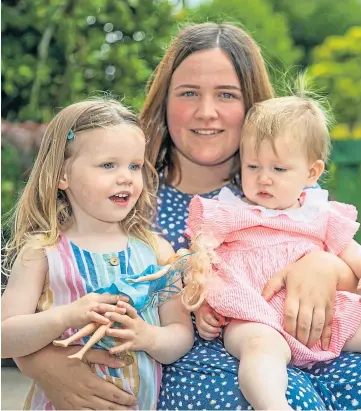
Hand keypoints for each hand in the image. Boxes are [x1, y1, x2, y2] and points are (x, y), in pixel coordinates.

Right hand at [15, 344, 136, 409]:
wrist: (39, 363)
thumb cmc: (63, 354)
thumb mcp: (85, 352)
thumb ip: (104, 357)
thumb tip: (123, 362)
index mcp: (90, 382)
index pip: (113, 394)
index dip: (125, 399)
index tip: (134, 400)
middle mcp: (83, 396)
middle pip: (107, 407)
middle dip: (121, 409)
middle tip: (133, 410)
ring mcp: (73, 404)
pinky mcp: (64, 407)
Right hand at [62, 293, 127, 329]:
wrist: (65, 315)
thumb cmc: (78, 311)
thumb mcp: (89, 303)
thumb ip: (99, 303)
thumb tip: (110, 301)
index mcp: (95, 296)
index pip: (109, 296)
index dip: (119, 298)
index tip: (128, 299)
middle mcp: (93, 300)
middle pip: (108, 300)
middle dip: (119, 303)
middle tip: (129, 304)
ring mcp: (89, 307)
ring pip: (103, 307)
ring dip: (113, 310)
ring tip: (122, 312)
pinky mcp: (85, 314)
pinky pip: (94, 316)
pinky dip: (101, 318)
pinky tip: (107, 321)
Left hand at [105, 301, 151, 353]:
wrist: (152, 338)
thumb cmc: (139, 326)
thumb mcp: (135, 318)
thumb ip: (126, 312)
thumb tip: (115, 301)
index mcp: (135, 318)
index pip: (131, 310)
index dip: (125, 305)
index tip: (117, 302)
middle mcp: (134, 325)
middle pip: (125, 320)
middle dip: (116, 317)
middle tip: (106, 314)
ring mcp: (133, 335)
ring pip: (123, 333)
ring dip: (115, 332)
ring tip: (106, 331)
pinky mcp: (132, 345)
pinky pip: (124, 347)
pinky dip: (117, 349)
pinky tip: (110, 350)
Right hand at [195, 302, 224, 339]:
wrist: (201, 308)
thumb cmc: (210, 309)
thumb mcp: (215, 309)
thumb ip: (220, 315)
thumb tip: (223, 322)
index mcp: (204, 311)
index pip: (209, 319)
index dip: (216, 323)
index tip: (222, 324)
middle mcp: (199, 318)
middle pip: (204, 326)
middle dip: (213, 330)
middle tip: (220, 329)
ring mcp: (198, 324)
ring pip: (202, 332)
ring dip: (211, 335)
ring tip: (217, 334)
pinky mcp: (198, 328)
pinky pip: (201, 335)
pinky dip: (208, 337)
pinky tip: (213, 336)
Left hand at [262, 251, 342, 349]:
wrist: (323, 265)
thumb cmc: (299, 270)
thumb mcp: (283, 274)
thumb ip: (271, 286)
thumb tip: (262, 299)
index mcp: (295, 292)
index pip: (291, 313)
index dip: (289, 327)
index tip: (286, 337)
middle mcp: (308, 299)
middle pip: (304, 322)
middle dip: (300, 337)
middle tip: (296, 347)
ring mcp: (320, 303)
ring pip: (317, 324)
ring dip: (312, 338)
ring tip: (307, 347)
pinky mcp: (329, 306)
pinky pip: (329, 322)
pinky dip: (327, 335)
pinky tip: (323, 346)